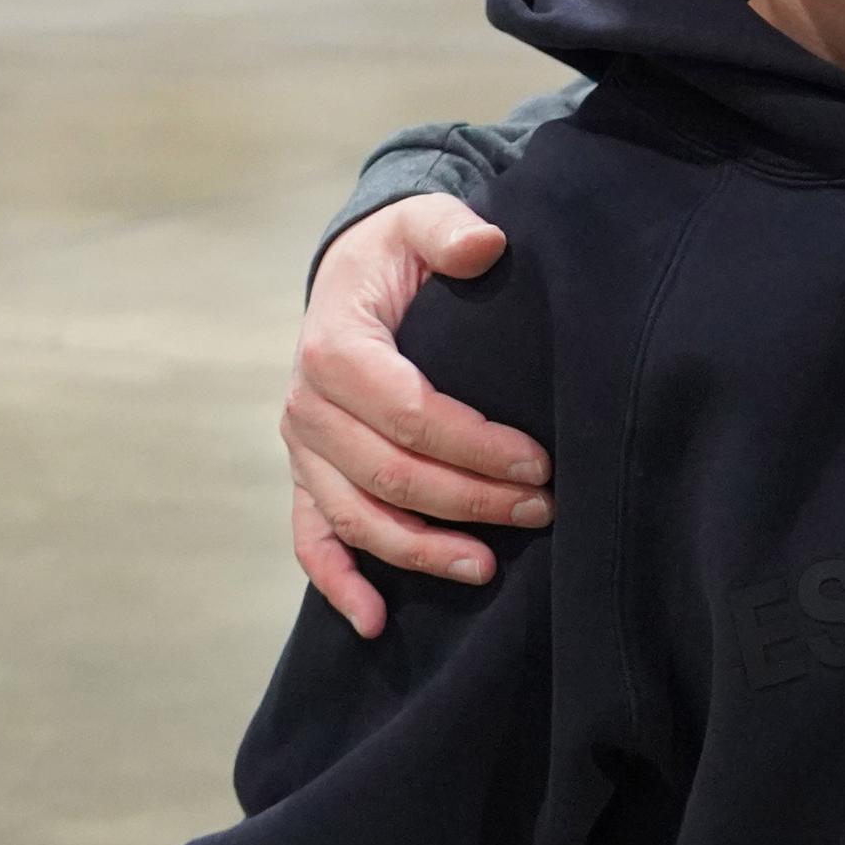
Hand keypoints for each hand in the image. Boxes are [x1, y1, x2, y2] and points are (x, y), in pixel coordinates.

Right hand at [283, 193, 554, 636]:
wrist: (353, 273)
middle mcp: (307, 406)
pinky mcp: (307, 475)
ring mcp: (303, 449)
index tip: (538, 463)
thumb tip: (484, 244)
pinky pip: (312, 539)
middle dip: (468, 501)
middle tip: (541, 511)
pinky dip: (339, 584)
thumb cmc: (398, 253)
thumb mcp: (421, 223)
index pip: (407, 413)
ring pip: (357, 517)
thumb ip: (450, 229)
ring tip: (488, 567)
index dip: (474, 445)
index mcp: (335, 348)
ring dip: (420, 551)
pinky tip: (378, 621)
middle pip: (389, 474)